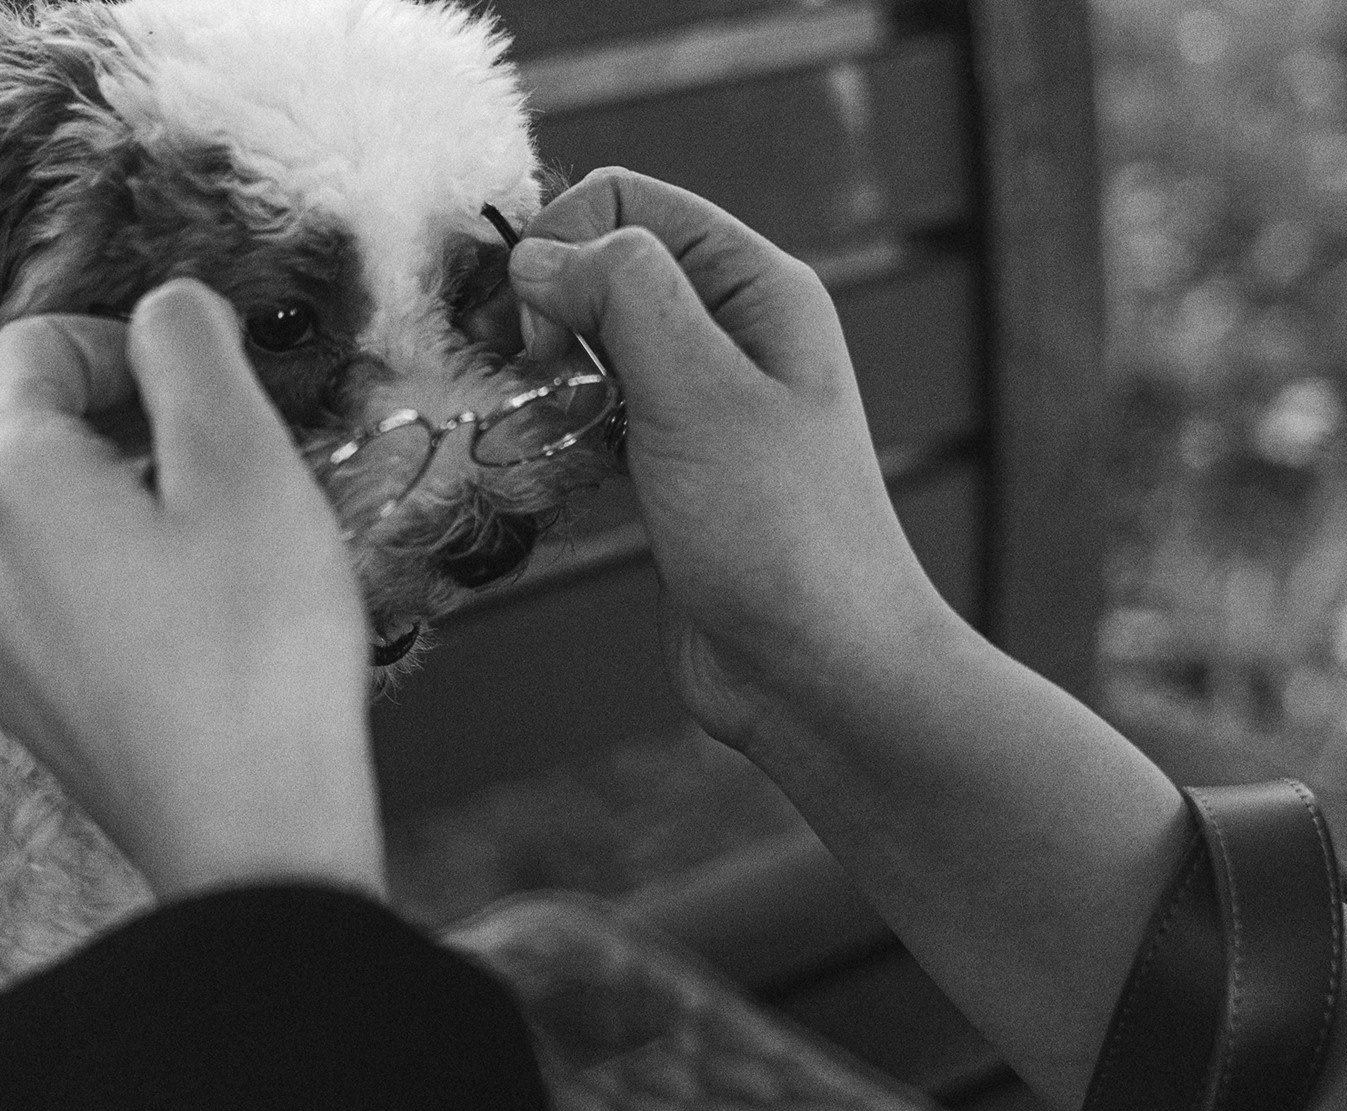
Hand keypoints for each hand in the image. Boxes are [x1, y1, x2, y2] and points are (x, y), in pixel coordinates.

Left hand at [0, 280, 382, 898]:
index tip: (184, 378)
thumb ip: (193, 355)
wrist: (245, 826)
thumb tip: (164, 310)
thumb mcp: (248, 470)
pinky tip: (99, 558)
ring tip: (95, 471)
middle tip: (63, 386)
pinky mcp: (0, 688)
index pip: (24, 353)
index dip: (111, 339)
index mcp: (4, 480)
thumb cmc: (253, 652)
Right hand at [508, 168, 953, 749]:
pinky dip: (560, 436)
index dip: (562, 242)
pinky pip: (594, 421)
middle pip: (602, 271)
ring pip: (589, 351)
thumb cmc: (782, 535)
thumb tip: (539, 250)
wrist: (821, 675)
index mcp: (756, 288)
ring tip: (538, 433)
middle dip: (543, 313)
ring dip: (545, 381)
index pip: (627, 201)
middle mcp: (732, 334)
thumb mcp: (699, 392)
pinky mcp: (671, 472)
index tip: (532, 325)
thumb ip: (622, 296)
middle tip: (525, 380)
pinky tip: (552, 474)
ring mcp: (701, 406)